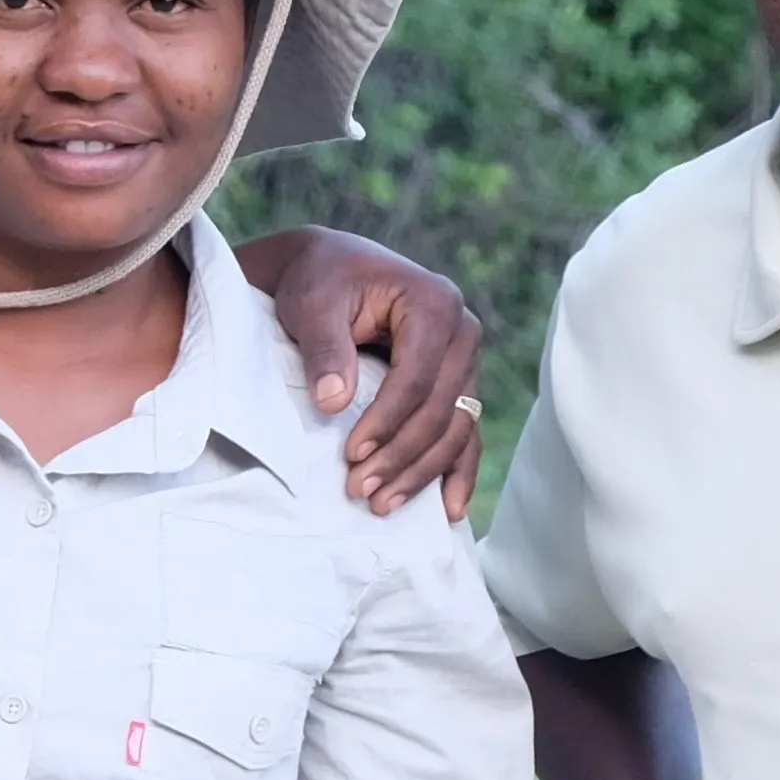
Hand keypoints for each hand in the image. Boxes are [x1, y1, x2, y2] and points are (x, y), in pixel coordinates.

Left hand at [234, 224, 487, 519]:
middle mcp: (463, 332)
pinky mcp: (457, 384)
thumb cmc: (321, 282)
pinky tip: (447, 509)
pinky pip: (466, 433)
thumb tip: (334, 403)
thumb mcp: (313, 304)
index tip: (351, 454)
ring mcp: (465, 362)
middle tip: (360, 491)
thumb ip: (325, 349)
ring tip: (382, 504)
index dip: (387, 421)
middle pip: (442, 409)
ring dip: (423, 472)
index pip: (417, 377)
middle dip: (402, 456)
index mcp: (435, 304)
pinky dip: (457, 471)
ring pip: (457, 428)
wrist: (331, 270)